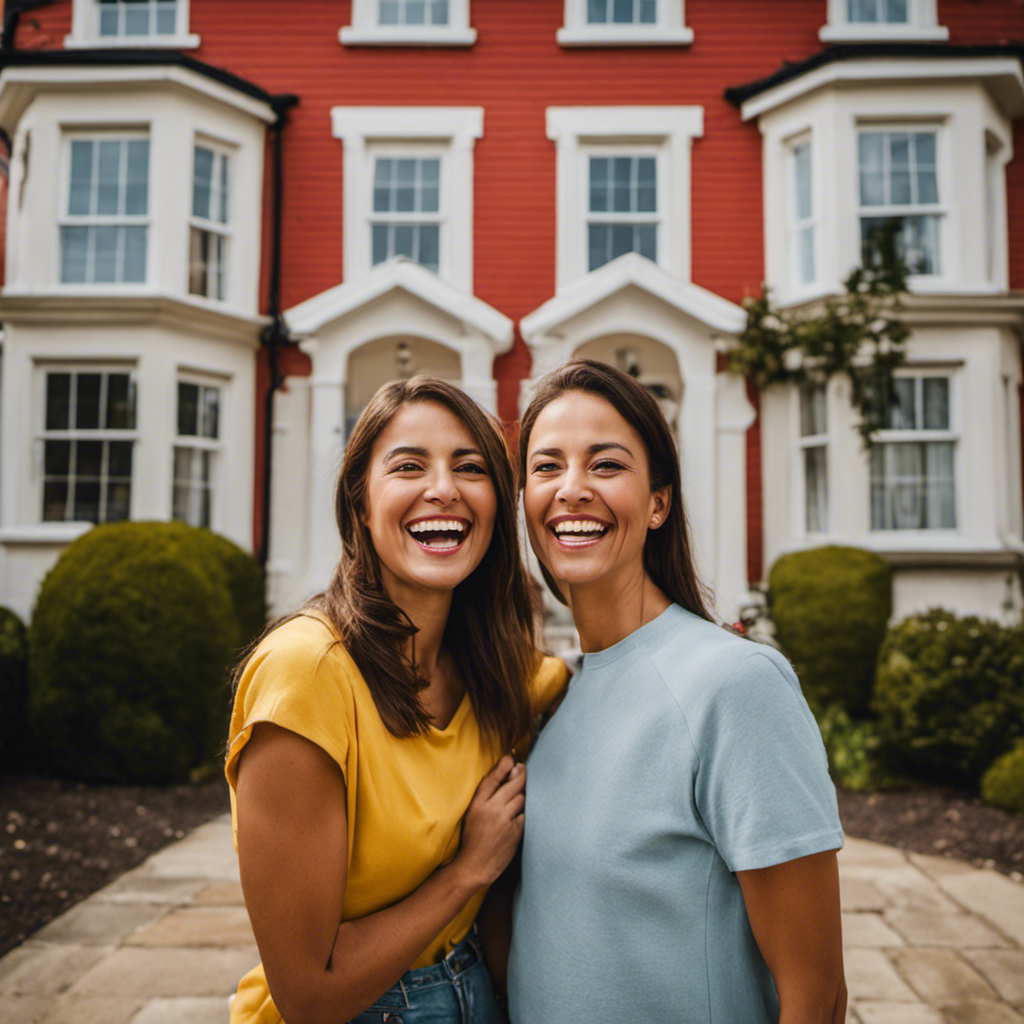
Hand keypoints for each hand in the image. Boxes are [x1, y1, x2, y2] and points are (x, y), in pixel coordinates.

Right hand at [455, 755, 525, 888]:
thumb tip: (503, 776)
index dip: (504, 765)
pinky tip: (524, 813)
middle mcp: (491, 808)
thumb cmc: (473, 839)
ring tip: (525, 793)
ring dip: (525, 794)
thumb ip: (486, 796)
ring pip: (523, 798)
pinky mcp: (515, 831)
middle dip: (522, 774)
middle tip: (525, 770)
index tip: (512, 757)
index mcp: (478, 803)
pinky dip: (526, 812)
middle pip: (513, 784)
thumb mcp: (473, 814)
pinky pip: (526, 814)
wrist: (474, 866)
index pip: (493, 778)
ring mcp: (504, 820)